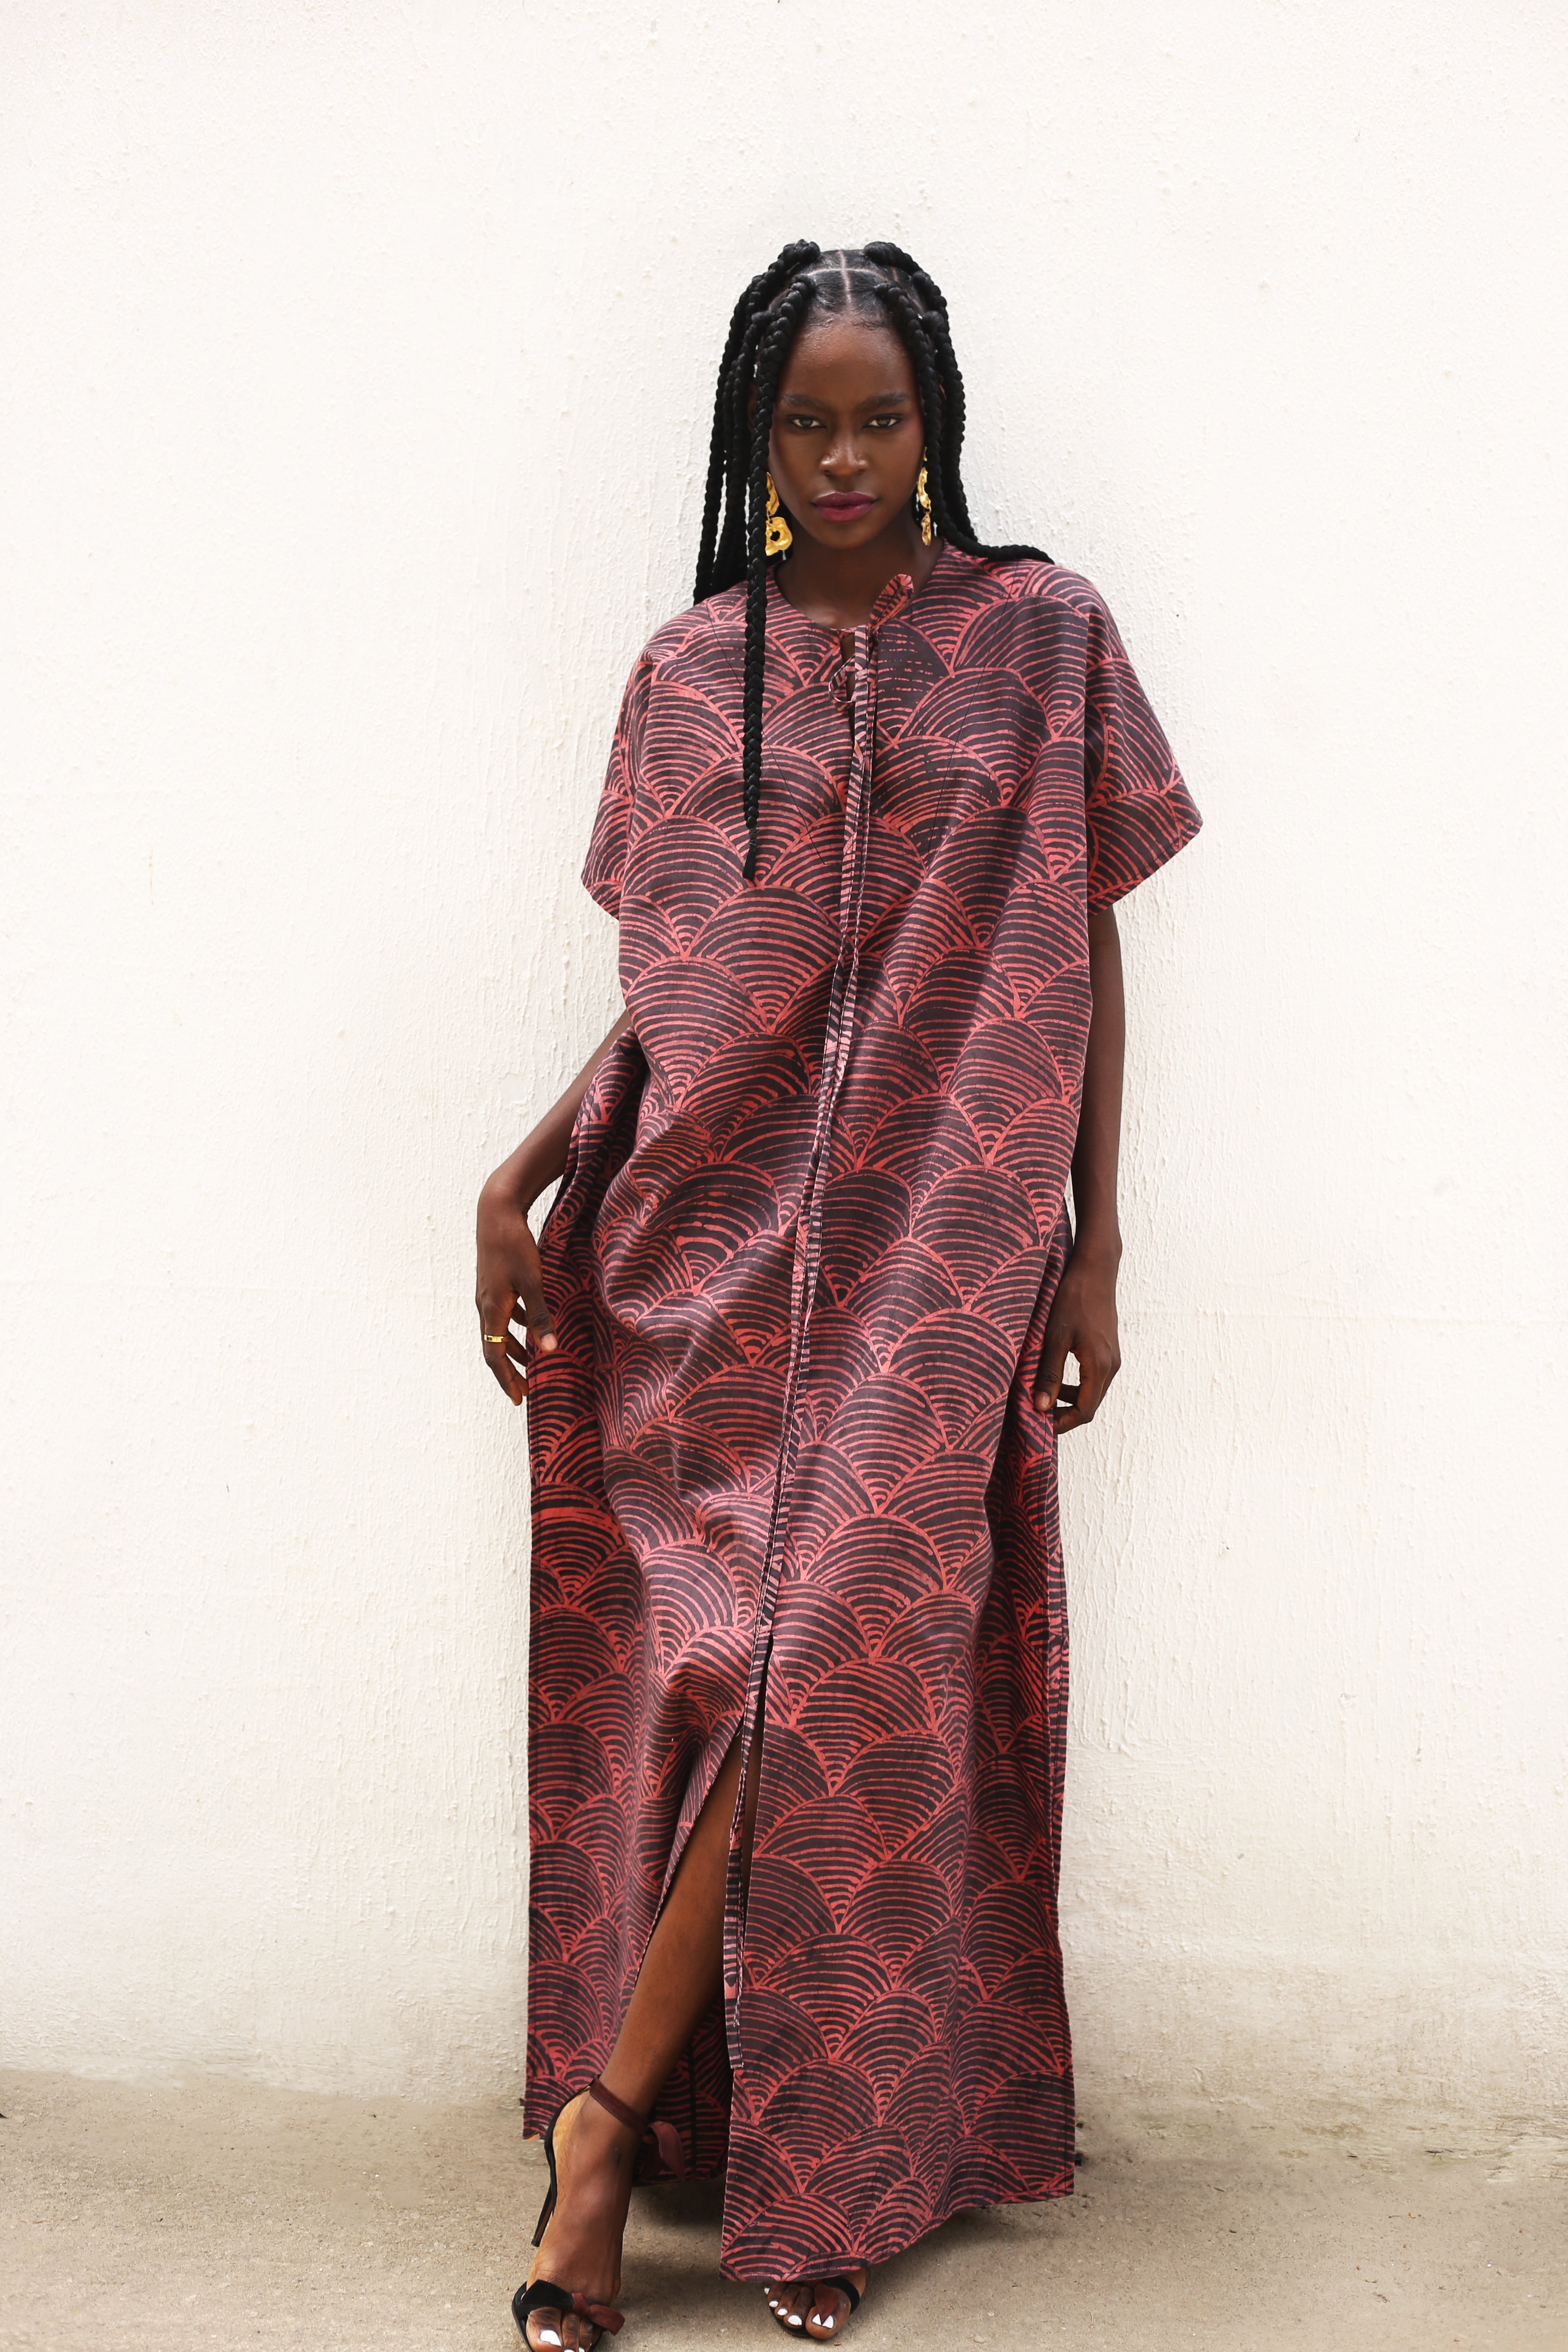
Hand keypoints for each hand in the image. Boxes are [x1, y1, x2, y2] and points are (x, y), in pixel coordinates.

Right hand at [475, 1164, 557, 1405]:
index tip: (518, 1399)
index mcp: (491, 1310)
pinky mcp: (493, 1283)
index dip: (506, 1379)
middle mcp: (485, 1306)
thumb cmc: (514, 1246)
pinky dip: (515, 1326)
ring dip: (512, 1349)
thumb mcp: (532, 1281)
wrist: (496, 1212)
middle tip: (524, 1389)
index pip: (494, 1356)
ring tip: (530, 1362)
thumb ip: (541, 1315)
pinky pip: (502, 1314)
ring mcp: (487, 1294)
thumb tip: (549, 1350)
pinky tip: (530, 1325)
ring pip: (497, 1330)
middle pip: (493, 1347)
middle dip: (509, 1370)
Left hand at [1034, 1242, 1120, 1435]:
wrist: (1095, 1269)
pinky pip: (1094, 1377)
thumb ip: (1048, 1373)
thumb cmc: (1073, 1299)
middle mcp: (1111, 1366)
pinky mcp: (1109, 1349)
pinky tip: (1055, 1375)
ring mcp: (1113, 1357)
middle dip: (1064, 1413)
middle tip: (1037, 1412)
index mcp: (1099, 1366)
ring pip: (1092, 1392)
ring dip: (1069, 1398)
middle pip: (1090, 1405)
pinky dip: (1076, 1384)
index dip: (1062, 1423)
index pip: (1084, 1411)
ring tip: (1042, 1393)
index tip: (1039, 1424)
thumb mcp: (1055, 1337)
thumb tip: (1041, 1407)